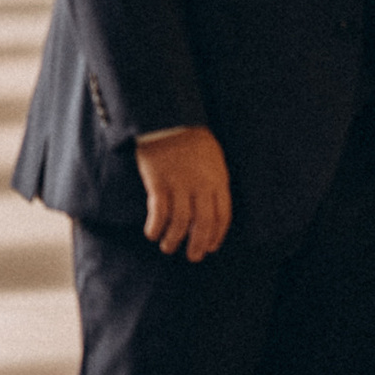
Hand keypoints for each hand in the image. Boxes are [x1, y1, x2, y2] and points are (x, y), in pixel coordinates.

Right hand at [136, 125, 231, 261]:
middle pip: (203, 224)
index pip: (222, 217)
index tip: (210, 247)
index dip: (216, 236)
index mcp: (218, 180)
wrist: (167, 118)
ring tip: (168, 247)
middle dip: (197, 245)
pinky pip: (159, 213)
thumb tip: (211, 207)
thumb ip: (214, 182)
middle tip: (192, 257)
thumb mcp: (213, 158)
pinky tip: (152, 233)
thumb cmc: (190, 137)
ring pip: (181, 223)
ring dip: (174, 239)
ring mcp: (180, 185)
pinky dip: (155, 227)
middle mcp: (201, 186)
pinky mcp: (158, 183)